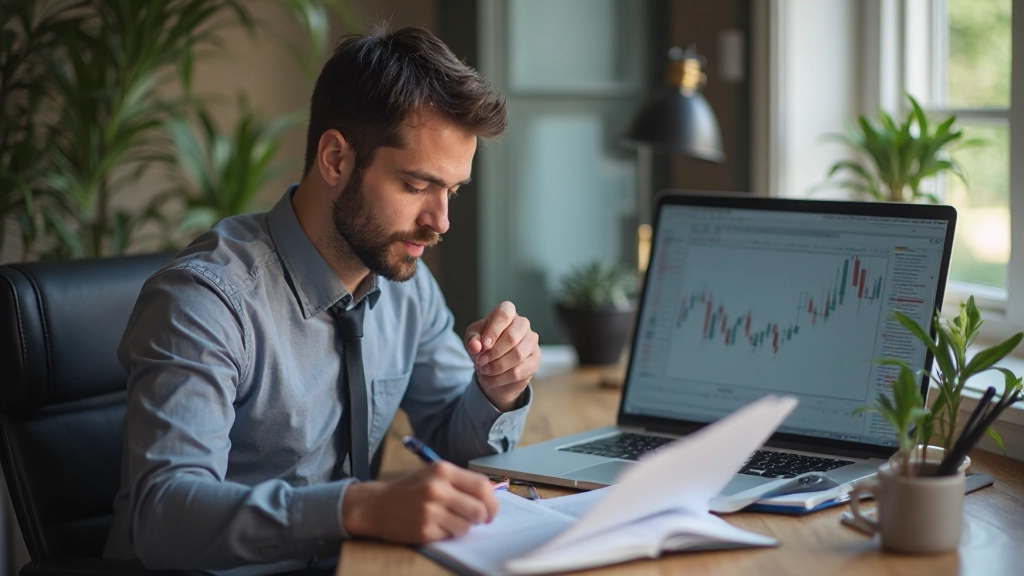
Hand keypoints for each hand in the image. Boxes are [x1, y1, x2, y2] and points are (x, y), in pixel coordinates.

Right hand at [341, 461, 498, 543]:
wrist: (376, 505)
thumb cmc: (410, 489)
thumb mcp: (434, 475)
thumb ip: (460, 482)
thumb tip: (491, 497)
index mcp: (442, 470)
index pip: (482, 486)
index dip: (492, 501)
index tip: (491, 510)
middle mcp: (437, 488)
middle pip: (479, 509)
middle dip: (482, 518)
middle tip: (477, 520)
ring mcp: (429, 510)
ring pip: (466, 526)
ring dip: (463, 526)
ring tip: (449, 520)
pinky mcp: (423, 529)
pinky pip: (450, 536)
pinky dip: (447, 533)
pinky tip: (434, 525)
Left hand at [465, 301, 539, 410]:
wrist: (494, 363)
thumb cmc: (484, 344)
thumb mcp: (473, 338)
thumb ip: (472, 340)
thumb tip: (476, 346)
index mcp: (507, 311)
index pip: (504, 315)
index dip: (493, 331)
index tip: (484, 345)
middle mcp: (523, 323)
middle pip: (512, 337)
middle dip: (493, 353)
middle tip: (480, 362)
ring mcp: (532, 341)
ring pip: (517, 356)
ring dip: (497, 367)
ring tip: (484, 371)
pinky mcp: (535, 359)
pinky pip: (520, 371)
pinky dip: (502, 378)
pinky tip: (491, 379)